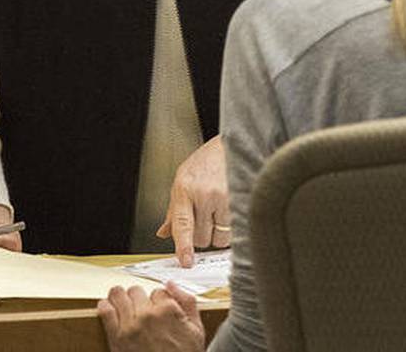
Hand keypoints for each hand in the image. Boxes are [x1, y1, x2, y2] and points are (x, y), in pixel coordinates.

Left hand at [98, 282, 205, 351]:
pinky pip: (106, 313)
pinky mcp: (117, 336)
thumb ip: (187, 302)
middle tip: (137, 302)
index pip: (158, 291)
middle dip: (137, 296)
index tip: (155, 305)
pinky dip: (104, 306)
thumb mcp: (196, 329)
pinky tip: (105, 305)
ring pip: (119, 296)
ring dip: (119, 296)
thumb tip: (172, 285)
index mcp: (169, 309)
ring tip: (118, 297)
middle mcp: (149, 314)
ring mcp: (131, 324)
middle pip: (137, 291)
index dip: (157, 298)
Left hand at [157, 135, 229, 267]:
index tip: (186, 262)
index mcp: (184, 190)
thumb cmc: (206, 161)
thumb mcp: (182, 181)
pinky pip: (234, 230)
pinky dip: (231, 229)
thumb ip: (174, 210)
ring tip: (218, 217)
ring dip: (217, 234)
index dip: (183, 247)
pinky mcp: (241, 200)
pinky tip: (230, 215)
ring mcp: (224, 198)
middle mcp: (204, 195)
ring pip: (219, 237)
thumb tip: (164, 232)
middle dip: (201, 236)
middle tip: (204, 222)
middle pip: (200, 237)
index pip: (182, 225)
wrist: (234, 144)